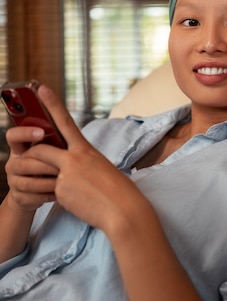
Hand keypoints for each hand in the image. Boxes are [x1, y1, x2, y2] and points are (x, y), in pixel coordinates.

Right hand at [5, 122, 58, 212]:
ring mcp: (14, 181)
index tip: (42, 132)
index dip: (25, 133)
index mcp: (19, 148)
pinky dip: (49, 195)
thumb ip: (51, 141)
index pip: (13, 136)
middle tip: (61, 165)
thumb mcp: (48, 151)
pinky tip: (60, 192)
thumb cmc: (47, 166)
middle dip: (44, 164)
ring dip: (48, 182)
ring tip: (63, 180)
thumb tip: (65, 124)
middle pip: (23, 162)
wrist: (35, 194)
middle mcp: (13, 163)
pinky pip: (33, 197)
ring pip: (28, 183)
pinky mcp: (19, 198)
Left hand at [25, 85, 142, 231]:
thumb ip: (82, 163)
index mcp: (86, 150)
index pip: (65, 122)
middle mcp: (73, 159)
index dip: (52, 104)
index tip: (41, 88)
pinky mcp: (61, 193)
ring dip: (51, 181)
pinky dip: (65, 198)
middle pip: (41, 151)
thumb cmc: (119, 191)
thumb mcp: (101, 168)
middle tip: (29, 158)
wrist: (123, 211)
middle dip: (33, 156)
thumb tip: (67, 169)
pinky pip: (54, 193)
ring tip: (76, 191)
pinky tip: (82, 203)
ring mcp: (65, 176)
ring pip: (46, 175)